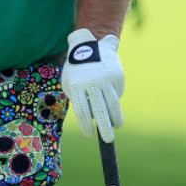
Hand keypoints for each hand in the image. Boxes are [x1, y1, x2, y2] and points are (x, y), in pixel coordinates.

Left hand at [61, 28, 124, 142]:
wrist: (87, 45)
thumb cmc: (75, 69)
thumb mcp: (69, 81)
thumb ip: (77, 99)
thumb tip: (90, 119)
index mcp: (76, 84)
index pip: (82, 110)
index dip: (86, 125)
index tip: (89, 135)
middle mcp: (91, 82)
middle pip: (100, 110)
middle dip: (105, 128)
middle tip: (108, 140)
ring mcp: (105, 78)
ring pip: (113, 104)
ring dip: (116, 118)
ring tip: (116, 126)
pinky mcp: (117, 76)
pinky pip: (117, 93)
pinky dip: (115, 101)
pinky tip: (113, 101)